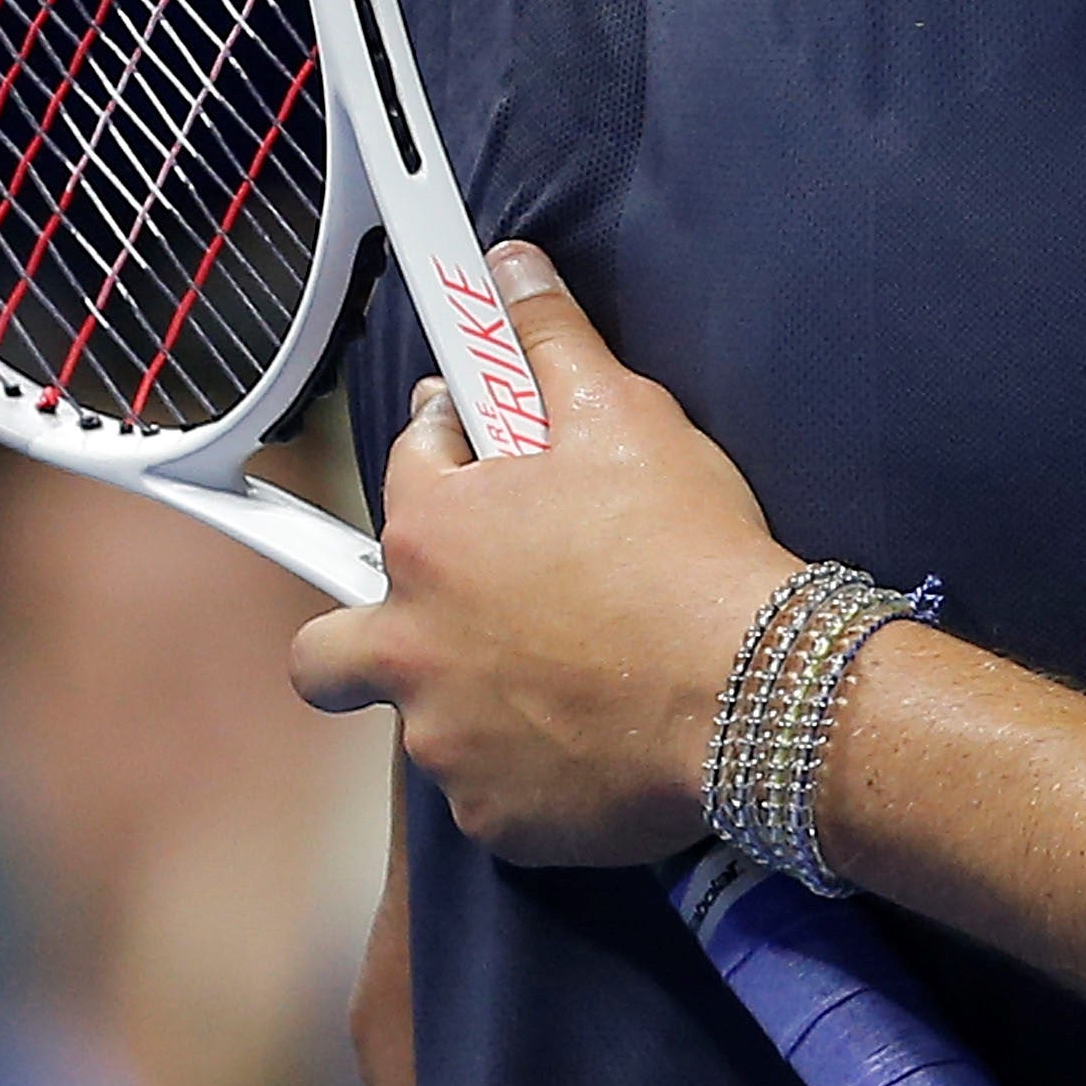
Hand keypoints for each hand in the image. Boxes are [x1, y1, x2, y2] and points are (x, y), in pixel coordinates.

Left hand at [289, 248, 794, 866]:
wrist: (755, 693)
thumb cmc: (686, 552)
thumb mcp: (626, 416)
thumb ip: (549, 343)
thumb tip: (509, 269)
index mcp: (431, 534)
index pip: (406, 470)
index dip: (454, 454)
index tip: (490, 457)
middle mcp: (409, 642)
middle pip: (330, 645)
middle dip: (371, 627)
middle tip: (455, 615)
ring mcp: (444, 739)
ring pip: (420, 720)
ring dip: (466, 698)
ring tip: (560, 678)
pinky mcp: (492, 815)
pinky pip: (486, 793)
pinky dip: (525, 771)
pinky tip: (590, 740)